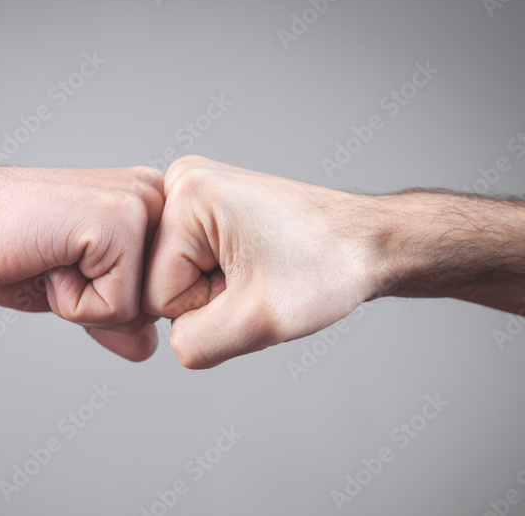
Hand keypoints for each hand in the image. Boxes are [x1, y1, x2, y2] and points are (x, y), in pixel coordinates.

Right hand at [0, 161, 164, 361]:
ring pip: (143, 310)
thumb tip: (148, 348)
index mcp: (149, 206)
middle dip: (101, 306)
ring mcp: (140, 205)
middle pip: (160, 305)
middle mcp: (156, 197)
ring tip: (52, 260)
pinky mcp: (120, 222)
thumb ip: (114, 315)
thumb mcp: (69, 289)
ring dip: (84, 305)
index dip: (111, 303)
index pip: (165, 296)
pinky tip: (48, 260)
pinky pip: (118, 308)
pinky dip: (72, 303)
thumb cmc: (4, 245)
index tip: (67, 265)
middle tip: (56, 263)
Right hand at [144, 156, 383, 367]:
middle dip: (207, 297)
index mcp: (186, 195)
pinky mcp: (204, 203)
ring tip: (259, 271)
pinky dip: (220, 277)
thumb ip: (194, 344)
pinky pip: (187, 263)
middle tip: (257, 280)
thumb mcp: (258, 322)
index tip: (252, 285)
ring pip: (173, 276)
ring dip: (215, 289)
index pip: (154, 293)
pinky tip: (255, 263)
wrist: (369, 242)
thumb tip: (167, 341)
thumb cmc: (328, 267)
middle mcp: (180, 181)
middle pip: (158, 280)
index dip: (205, 308)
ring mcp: (192, 189)